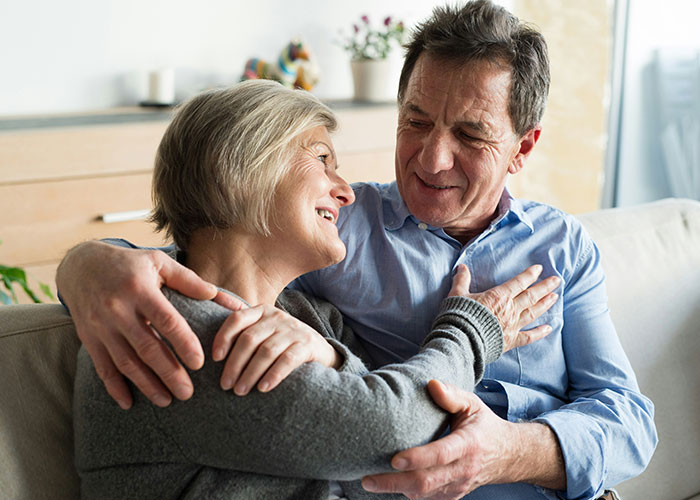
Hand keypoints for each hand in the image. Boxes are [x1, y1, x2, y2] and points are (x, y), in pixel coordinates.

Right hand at [57, 241, 228, 408]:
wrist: (82, 265)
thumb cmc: (130, 264)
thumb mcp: (159, 263)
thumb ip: (190, 281)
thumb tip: (221, 296)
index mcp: (139, 289)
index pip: (166, 320)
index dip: (183, 343)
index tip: (199, 363)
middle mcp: (117, 309)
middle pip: (147, 347)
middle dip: (168, 373)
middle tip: (187, 393)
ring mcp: (101, 326)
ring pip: (125, 362)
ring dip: (146, 384)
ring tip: (166, 401)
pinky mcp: (89, 338)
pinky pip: (102, 367)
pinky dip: (115, 387)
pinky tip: (129, 403)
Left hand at [212, 304, 341, 394]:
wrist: (320, 350)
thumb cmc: (283, 344)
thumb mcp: (264, 332)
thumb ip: (242, 330)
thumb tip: (208, 340)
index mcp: (262, 311)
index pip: (237, 319)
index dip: (223, 338)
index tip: (215, 359)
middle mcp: (278, 317)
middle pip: (249, 339)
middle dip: (234, 364)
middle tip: (225, 385)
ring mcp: (294, 330)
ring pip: (266, 351)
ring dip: (250, 373)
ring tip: (240, 391)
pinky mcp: (307, 345)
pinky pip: (287, 360)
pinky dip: (273, 375)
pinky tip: (263, 388)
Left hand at [362, 380, 564, 498]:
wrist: (508, 455)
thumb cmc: (483, 425)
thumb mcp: (472, 404)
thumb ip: (452, 395)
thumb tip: (431, 384)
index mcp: (468, 444)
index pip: (441, 454)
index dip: (418, 458)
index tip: (394, 458)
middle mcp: (463, 469)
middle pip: (426, 482)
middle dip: (394, 483)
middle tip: (367, 478)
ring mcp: (457, 486)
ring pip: (423, 494)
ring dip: (395, 490)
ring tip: (370, 480)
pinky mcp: (451, 495)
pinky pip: (426, 498)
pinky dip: (405, 492)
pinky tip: (387, 483)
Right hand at [448, 264, 559, 352]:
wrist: (461, 341)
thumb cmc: (458, 316)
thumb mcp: (457, 294)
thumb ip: (461, 280)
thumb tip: (461, 267)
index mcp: (498, 296)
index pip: (518, 282)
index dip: (529, 274)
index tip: (539, 268)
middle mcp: (510, 309)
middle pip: (531, 296)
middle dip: (545, 287)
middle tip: (557, 280)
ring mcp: (512, 325)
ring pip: (533, 312)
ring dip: (545, 304)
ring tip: (556, 297)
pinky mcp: (511, 341)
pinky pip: (529, 336)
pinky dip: (540, 332)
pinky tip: (549, 328)